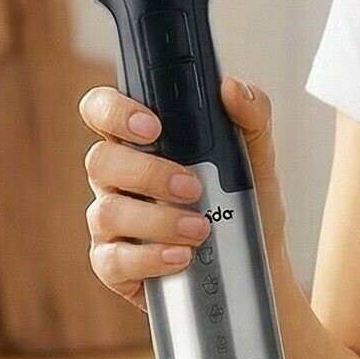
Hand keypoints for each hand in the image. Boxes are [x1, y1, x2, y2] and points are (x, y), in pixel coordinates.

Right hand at [80, 73, 283, 304]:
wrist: (259, 269)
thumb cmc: (247, 210)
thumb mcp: (257, 160)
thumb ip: (251, 118)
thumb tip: (233, 89)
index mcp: (141, 145)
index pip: (103, 111)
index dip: (114, 111)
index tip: (151, 125)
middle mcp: (118, 180)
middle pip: (100, 160)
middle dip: (148, 173)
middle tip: (192, 186)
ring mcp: (112, 224)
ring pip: (107, 212)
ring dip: (157, 219)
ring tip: (200, 228)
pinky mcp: (114, 267)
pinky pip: (112, 261)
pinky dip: (149, 258)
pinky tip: (180, 257)